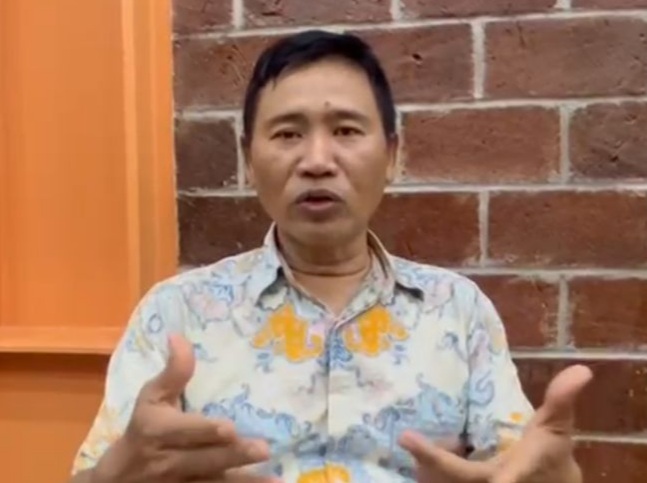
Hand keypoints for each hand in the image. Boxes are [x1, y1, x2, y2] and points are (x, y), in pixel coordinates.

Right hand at [93, 334, 279, 482]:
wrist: (121, 479)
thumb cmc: (144, 428)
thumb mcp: (152, 397)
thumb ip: (172, 372)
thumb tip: (179, 337)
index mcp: (160, 431)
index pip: (184, 431)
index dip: (205, 431)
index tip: (228, 429)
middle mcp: (171, 461)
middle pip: (205, 460)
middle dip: (234, 455)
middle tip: (263, 449)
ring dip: (245, 482)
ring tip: (275, 478)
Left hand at [399, 365, 592, 482]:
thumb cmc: (550, 454)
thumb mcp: (556, 426)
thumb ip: (562, 399)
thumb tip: (582, 370)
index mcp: (511, 473)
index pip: (489, 477)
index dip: (480, 474)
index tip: (473, 472)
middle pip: (455, 480)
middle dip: (431, 463)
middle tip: (407, 439)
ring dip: (425, 469)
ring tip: (408, 443)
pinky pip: (444, 481)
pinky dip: (430, 471)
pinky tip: (418, 453)